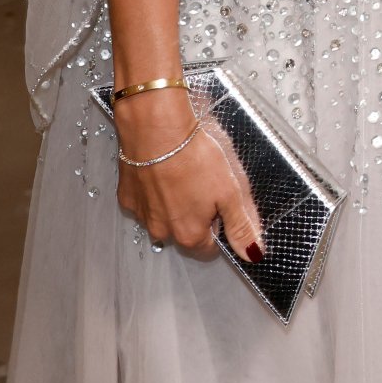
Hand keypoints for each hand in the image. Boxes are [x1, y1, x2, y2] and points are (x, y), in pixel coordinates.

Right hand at [115, 92, 263, 263]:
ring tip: (182, 173)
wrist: (156, 129)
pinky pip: (145, 200)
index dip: (219, 225)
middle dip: (196, 213)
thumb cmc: (194, 158)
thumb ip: (241, 226)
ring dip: (173, 202)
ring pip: (163, 216)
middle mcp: (162, 232)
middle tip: (202, 182)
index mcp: (189, 235)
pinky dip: (154, 190)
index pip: (210, 247)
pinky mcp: (127, 196)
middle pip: (185, 232)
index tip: (220, 202)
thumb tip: (254, 253)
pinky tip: (162, 170)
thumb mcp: (229, 192)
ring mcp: (142, 215)